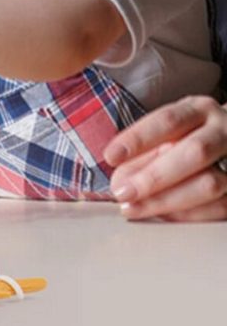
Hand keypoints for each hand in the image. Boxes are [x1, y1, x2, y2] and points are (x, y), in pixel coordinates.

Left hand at [104, 95, 226, 221]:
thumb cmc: (194, 135)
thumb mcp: (172, 132)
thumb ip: (145, 151)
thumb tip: (119, 179)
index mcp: (200, 110)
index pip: (168, 121)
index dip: (138, 138)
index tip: (110, 156)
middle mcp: (224, 130)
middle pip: (193, 152)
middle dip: (154, 176)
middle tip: (123, 191)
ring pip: (210, 183)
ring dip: (167, 200)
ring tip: (135, 209)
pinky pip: (221, 206)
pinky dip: (189, 214)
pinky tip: (164, 216)